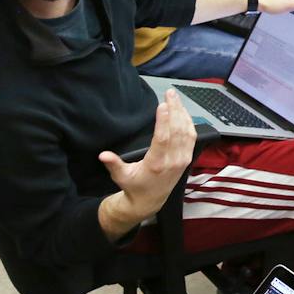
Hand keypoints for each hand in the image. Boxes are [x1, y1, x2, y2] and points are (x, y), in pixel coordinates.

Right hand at [98, 90, 196, 227]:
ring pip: (186, 131)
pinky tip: (182, 110)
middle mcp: (172, 161)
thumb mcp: (121, 177)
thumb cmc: (134, 186)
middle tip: (169, 93)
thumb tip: (102, 155)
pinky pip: (191, 136)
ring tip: (175, 97)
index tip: (163, 105)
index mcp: (156, 164)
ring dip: (182, 112)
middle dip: (174, 109)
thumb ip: (113, 165)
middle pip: (177, 131)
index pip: (162, 139)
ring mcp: (182, 159)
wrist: (150, 201)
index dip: (164, 121)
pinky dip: (188, 121)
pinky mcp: (187, 158)